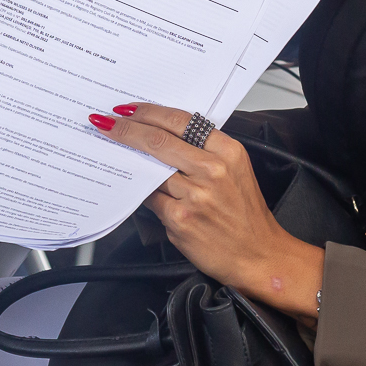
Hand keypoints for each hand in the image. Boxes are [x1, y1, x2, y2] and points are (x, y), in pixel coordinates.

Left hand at [90, 103, 325, 321]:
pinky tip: (135, 189)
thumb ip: (203, 151)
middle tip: (106, 123)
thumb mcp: (235, 171)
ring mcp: (195, 196)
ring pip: (150, 170)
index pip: (180, 120)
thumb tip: (159, 135)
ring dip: (129, 161)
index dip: (149, 112)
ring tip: (114, 153)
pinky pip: (150, 199)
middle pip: (158, 140)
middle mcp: (213, 170)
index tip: (128, 109)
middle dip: (126, 129)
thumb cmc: (245, 215)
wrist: (259, 256)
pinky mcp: (181, 219)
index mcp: (228, 151)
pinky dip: (142, 193)